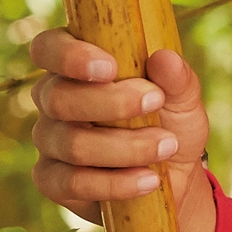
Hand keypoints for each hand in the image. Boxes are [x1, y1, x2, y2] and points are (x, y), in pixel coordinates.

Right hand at [27, 32, 218, 231]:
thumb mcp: (184, 100)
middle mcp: (53, 100)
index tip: (110, 68)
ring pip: (71, 144)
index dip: (69, 56)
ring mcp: (49, 141)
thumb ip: (177, 79)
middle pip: (58, 98)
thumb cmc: (170, 123)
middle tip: (156, 102)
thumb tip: (164, 58)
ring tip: (167, 146)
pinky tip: (149, 180)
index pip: (48, 48)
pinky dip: (115, 183)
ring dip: (125, 147)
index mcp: (76, 66)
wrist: (174, 176)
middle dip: (111, 102)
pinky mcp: (52, 180)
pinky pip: (71, 183)